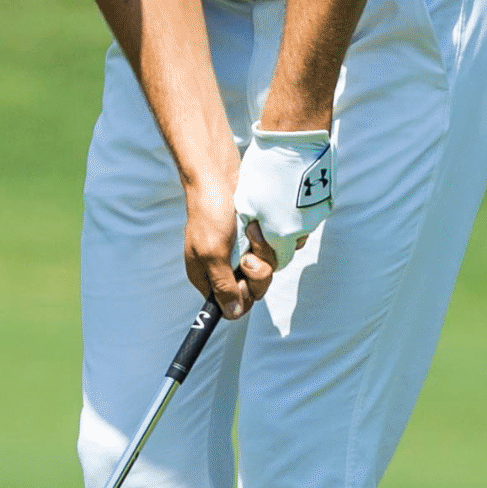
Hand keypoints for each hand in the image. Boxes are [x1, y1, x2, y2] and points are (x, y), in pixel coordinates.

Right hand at [184, 178, 273, 319]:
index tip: (244, 278)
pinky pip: (277, 249)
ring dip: (265, 249)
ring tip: (253, 230)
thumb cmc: (210, 210)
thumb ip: (223, 285)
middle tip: (249, 252)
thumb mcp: (212, 252)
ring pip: (268, 267)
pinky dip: (276, 239)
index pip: (233, 305)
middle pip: (256, 288)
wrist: (219, 174)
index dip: (244, 295)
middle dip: (258, 270)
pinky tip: (264, 226)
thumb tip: (230, 313)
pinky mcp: (257, 237)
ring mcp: (243, 251)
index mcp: (209, 276)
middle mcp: (227, 267)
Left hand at [233, 129, 332, 271]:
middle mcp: (304, 229)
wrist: (295, 138)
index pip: (278, 260)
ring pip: (302, 226)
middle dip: (278, 235)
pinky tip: (290, 186)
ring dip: (290, 218)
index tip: (256, 235)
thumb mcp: (245, 199)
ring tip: (277, 194)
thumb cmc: (265, 168)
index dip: (265, 254)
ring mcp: (318, 214)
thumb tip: (250, 236)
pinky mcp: (327, 199)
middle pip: (291, 243)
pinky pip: (312, 210)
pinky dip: (302, 204)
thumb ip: (248, 225)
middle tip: (265, 213)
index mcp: (282, 233)